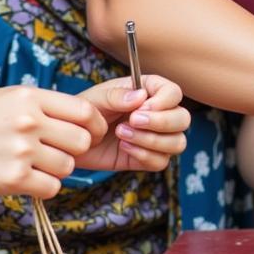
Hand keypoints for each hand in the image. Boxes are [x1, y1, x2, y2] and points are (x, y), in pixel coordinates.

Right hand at [0, 86, 107, 197]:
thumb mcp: (9, 99)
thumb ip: (45, 106)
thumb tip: (85, 118)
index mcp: (30, 97)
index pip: (85, 110)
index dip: (95, 124)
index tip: (92, 132)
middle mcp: (28, 122)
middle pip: (82, 141)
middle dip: (77, 149)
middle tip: (60, 151)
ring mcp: (20, 151)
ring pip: (68, 166)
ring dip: (58, 169)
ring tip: (37, 164)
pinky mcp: (11, 179)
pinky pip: (51, 187)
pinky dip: (45, 186)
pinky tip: (29, 180)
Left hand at [75, 74, 189, 172]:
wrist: (70, 141)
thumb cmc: (83, 113)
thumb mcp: (96, 99)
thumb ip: (117, 96)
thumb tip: (141, 97)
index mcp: (150, 91)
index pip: (174, 93)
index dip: (163, 102)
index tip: (140, 109)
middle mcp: (158, 113)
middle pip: (183, 119)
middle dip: (161, 123)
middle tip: (131, 122)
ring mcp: (155, 137)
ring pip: (178, 142)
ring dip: (152, 141)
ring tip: (122, 135)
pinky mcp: (147, 157)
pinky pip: (161, 162)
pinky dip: (144, 156)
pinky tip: (124, 148)